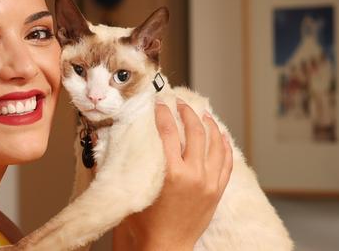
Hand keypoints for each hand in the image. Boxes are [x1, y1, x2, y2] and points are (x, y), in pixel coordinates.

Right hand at [115, 101, 232, 250]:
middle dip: (187, 113)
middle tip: (179, 103)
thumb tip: (112, 136)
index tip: (159, 102)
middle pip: (195, 132)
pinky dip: (224, 145)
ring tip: (201, 113)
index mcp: (171, 173)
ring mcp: (209, 182)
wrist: (164, 246)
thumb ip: (125, 161)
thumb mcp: (133, 187)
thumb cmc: (143, 221)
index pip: (168, 131)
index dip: (163, 113)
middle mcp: (193, 175)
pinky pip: (226, 161)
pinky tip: (220, 134)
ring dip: (209, 124)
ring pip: (215, 143)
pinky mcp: (217, 191)